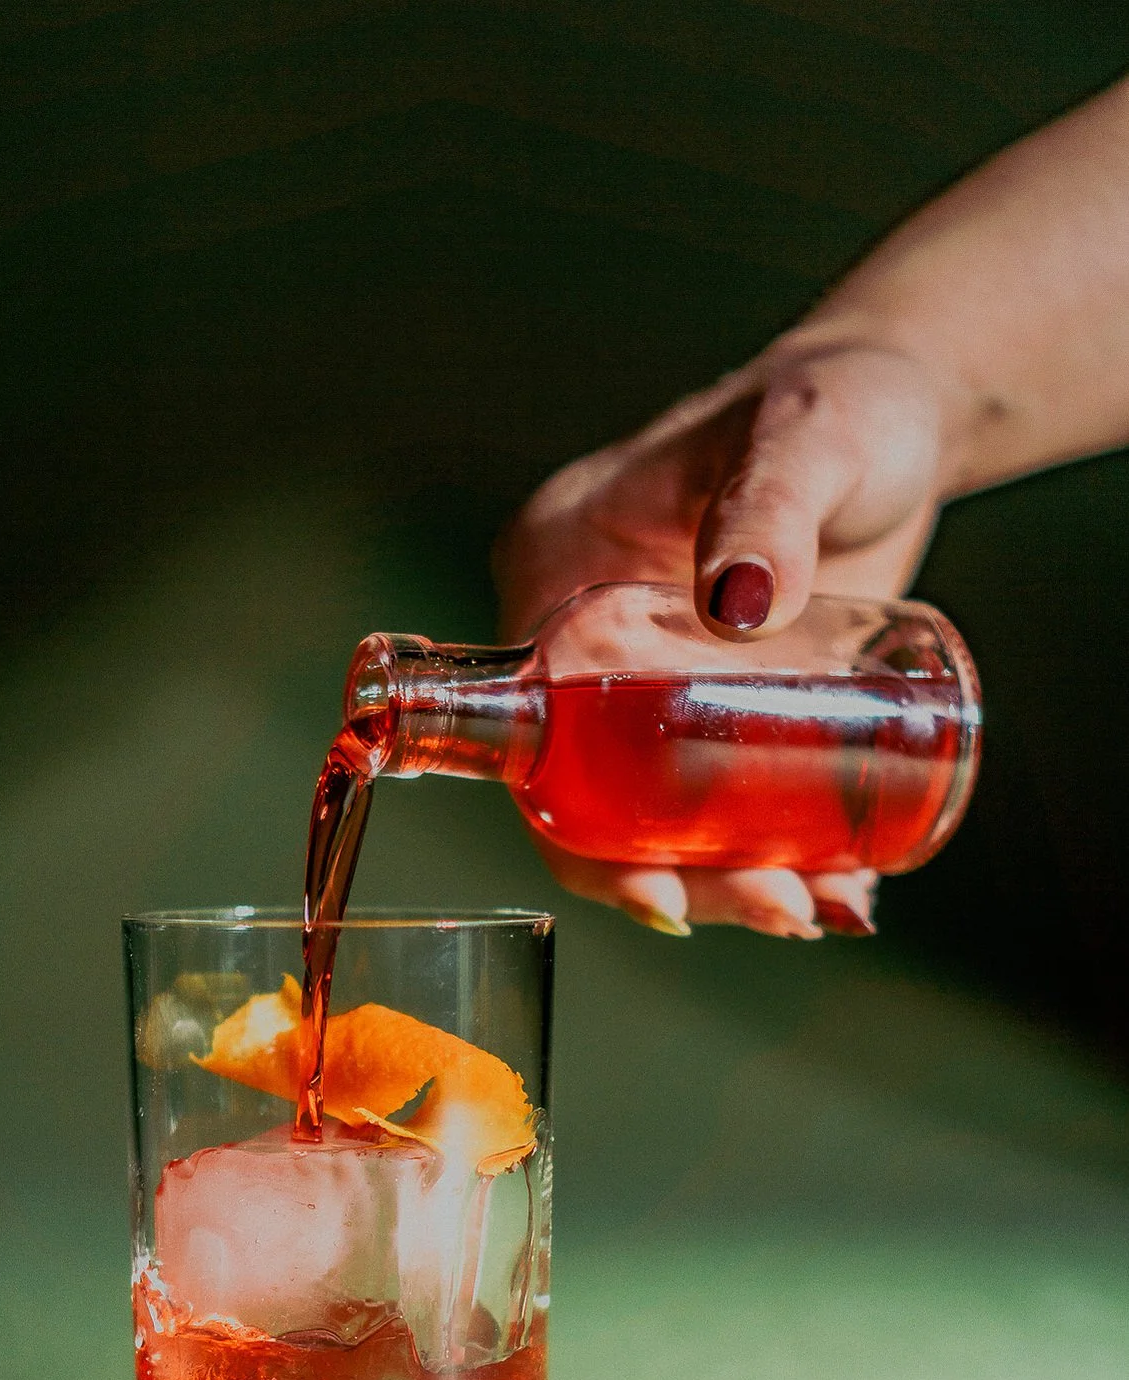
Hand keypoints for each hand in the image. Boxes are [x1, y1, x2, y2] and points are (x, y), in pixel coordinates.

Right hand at [494, 339, 949, 935]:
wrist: (910, 414)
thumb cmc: (844, 401)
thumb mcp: (804, 440)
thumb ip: (771, 505)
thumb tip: (742, 603)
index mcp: (557, 575)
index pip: (536, 735)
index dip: (584, 835)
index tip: (663, 893)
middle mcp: (594, 645)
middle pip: (603, 802)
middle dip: (686, 876)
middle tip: (785, 910)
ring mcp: (663, 684)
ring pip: (670, 816)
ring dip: (740, 882)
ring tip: (828, 908)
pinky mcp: (730, 709)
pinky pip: (729, 801)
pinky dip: (781, 854)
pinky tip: (843, 888)